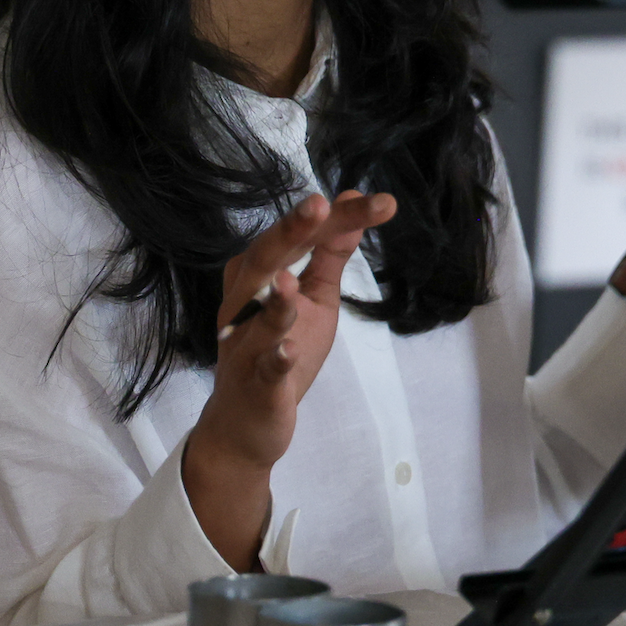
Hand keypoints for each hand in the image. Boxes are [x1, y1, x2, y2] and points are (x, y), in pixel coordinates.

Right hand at [183, 190, 396, 568]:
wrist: (244, 422)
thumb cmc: (279, 350)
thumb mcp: (315, 299)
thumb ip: (330, 255)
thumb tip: (355, 202)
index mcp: (259, 274)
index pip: (301, 238)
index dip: (340, 218)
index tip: (382, 202)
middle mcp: (245, 302)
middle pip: (267, 261)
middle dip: (292, 233)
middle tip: (320, 205)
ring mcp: (246, 345)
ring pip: (258, 317)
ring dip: (275, 299)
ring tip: (291, 278)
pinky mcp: (255, 384)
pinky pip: (264, 370)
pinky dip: (276, 359)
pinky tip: (289, 350)